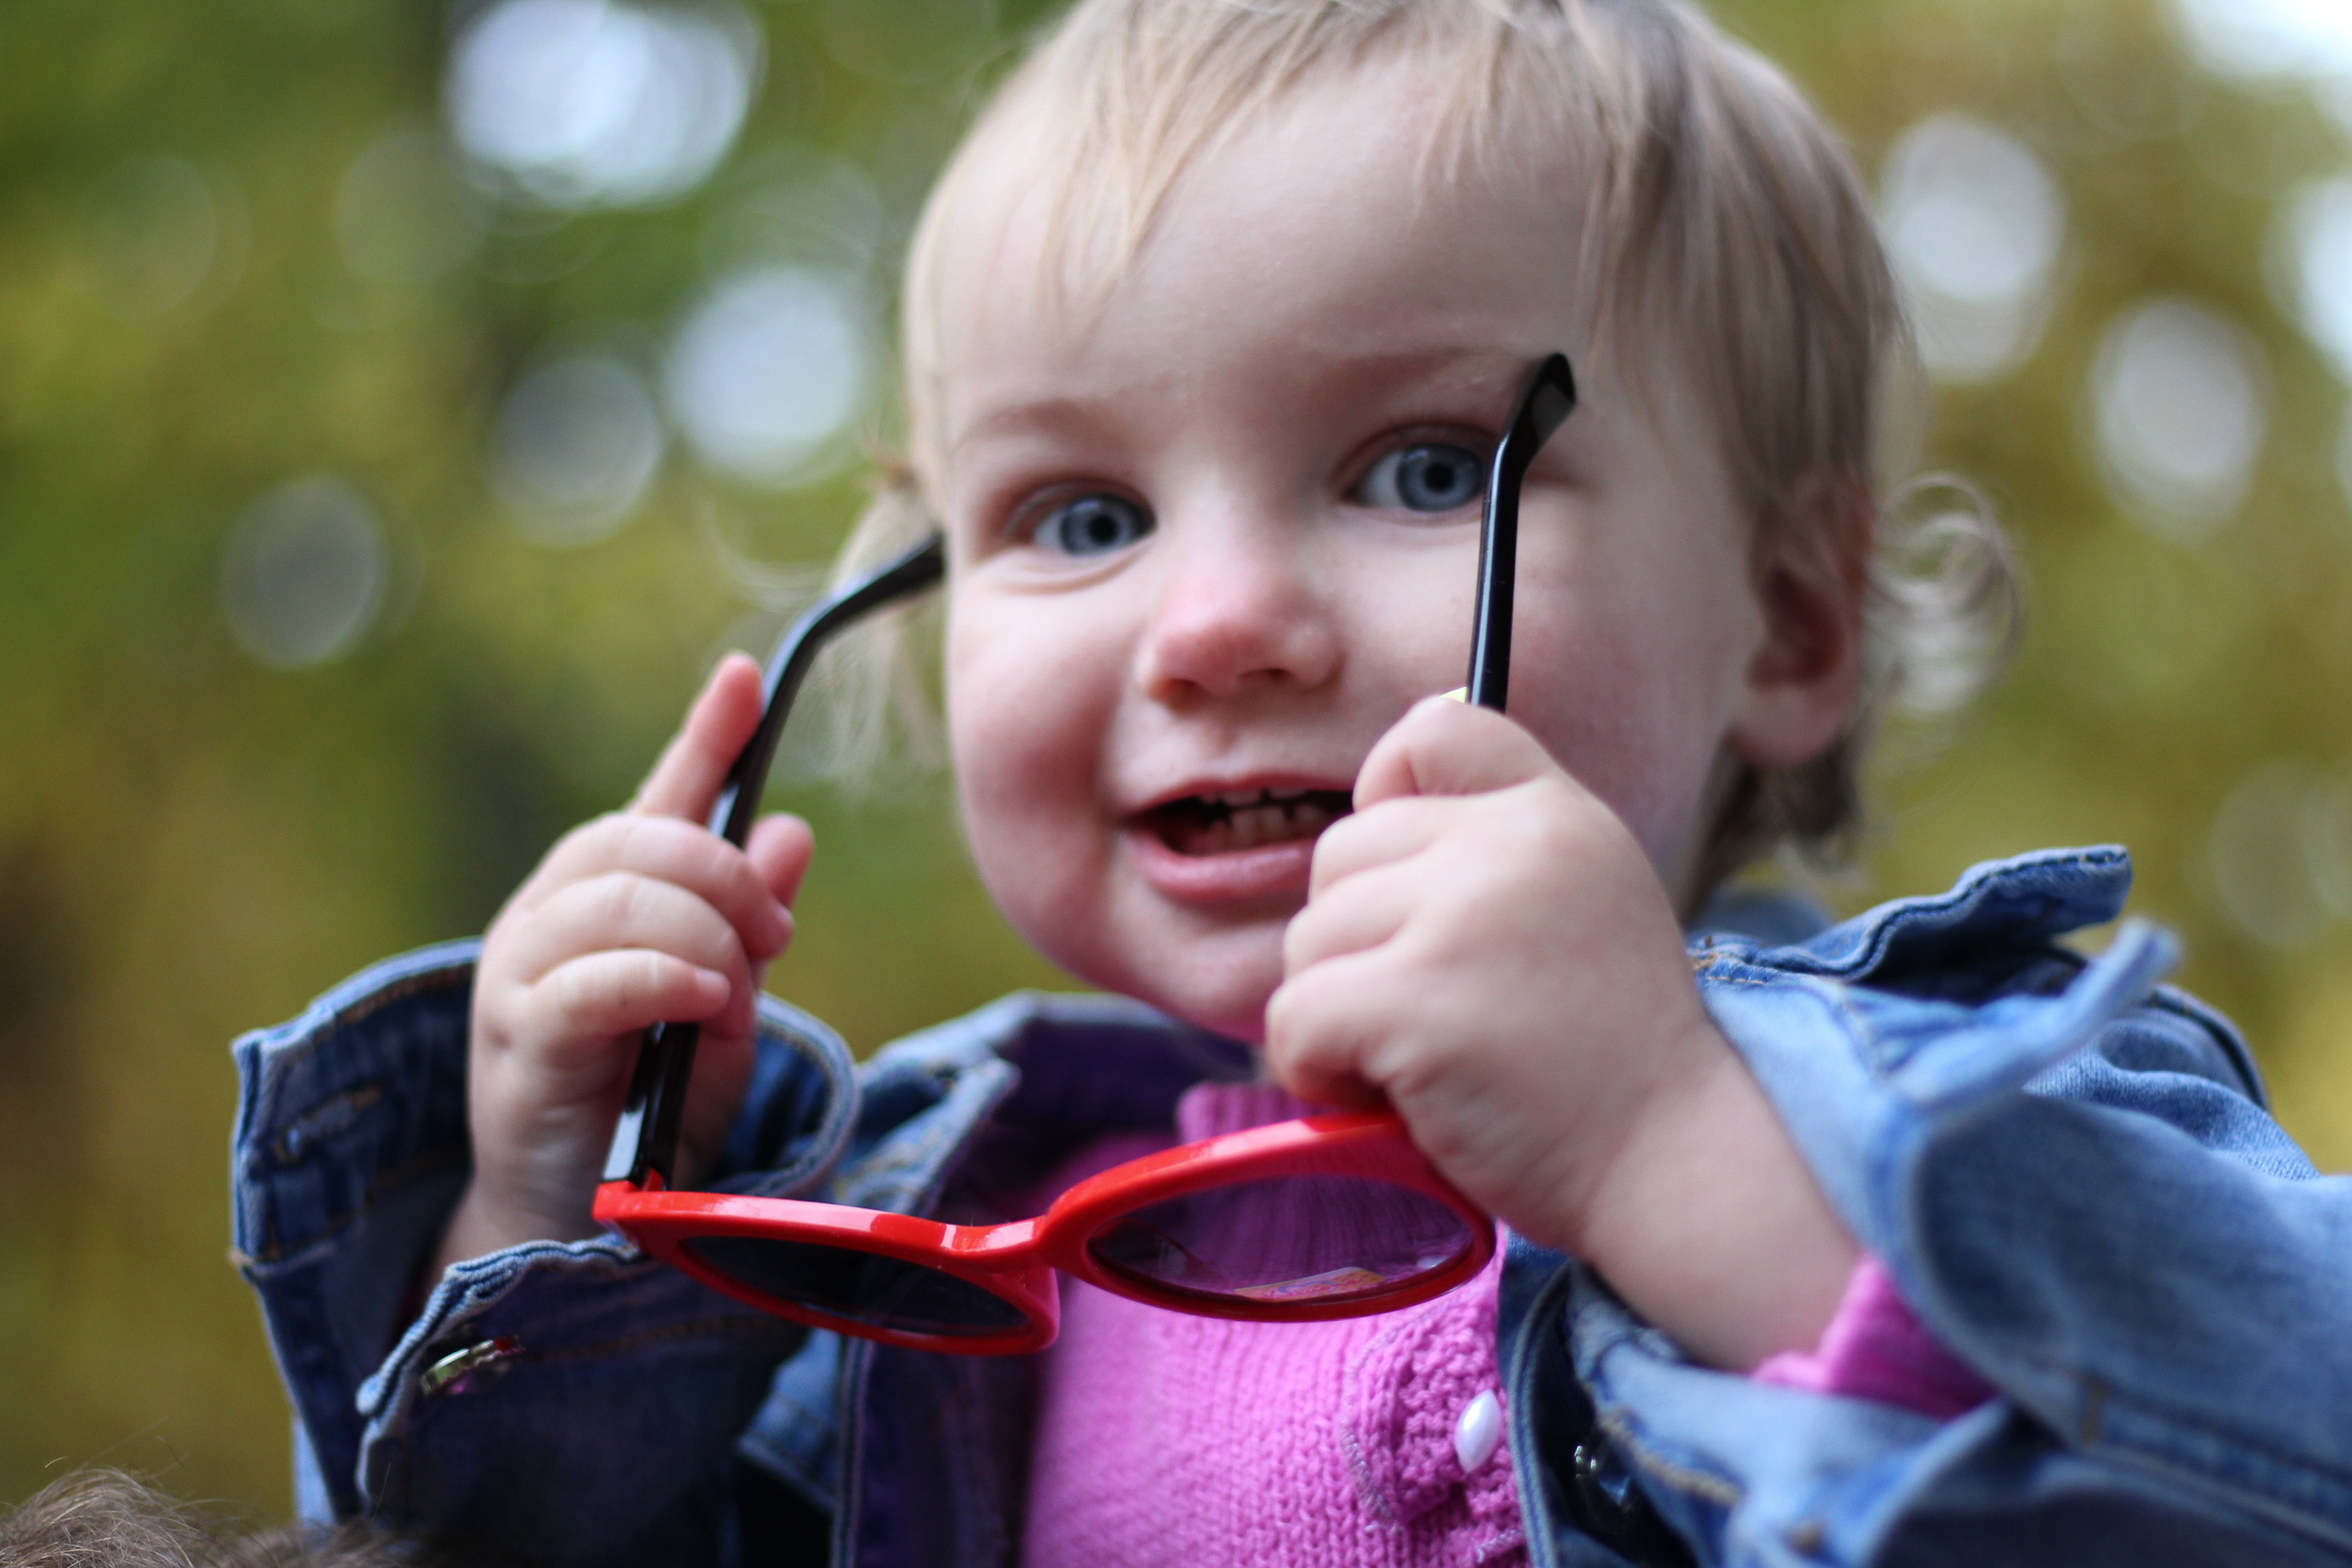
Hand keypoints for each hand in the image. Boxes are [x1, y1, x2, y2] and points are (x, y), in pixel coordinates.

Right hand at [433, 655, 813, 1275]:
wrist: (577, 1223)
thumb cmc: (651, 1112)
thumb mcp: (723, 1008)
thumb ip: (748, 926)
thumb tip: (791, 831)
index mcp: (604, 898)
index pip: (659, 800)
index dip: (704, 736)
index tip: (747, 675)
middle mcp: (549, 916)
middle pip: (642, 840)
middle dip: (728, 873)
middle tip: (777, 933)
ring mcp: (521, 973)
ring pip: (620, 899)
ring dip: (704, 933)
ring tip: (737, 992)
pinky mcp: (515, 1041)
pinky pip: (594, 981)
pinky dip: (664, 979)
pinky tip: (705, 1001)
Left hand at [1265, 697, 1855, 1367]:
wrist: (1673, 1165)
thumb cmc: (1608, 1057)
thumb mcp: (1583, 901)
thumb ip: (1499, 848)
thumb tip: (1372, 799)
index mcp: (1553, 811)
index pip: (1431, 732)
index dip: (1387, 795)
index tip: (1411, 886)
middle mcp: (1509, 843)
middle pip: (1341, 853)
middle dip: (1355, 943)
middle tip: (1427, 1014)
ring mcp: (1459, 917)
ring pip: (1307, 939)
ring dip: (1336, 1014)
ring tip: (1419, 1064)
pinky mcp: (1413, 1000)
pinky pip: (1292, 1015)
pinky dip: (1313, 1069)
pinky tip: (1384, 1101)